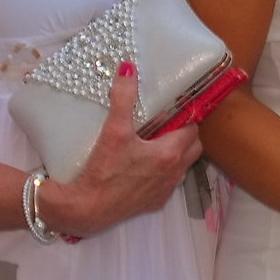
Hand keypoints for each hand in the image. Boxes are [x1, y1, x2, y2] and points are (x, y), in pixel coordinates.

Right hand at [40, 63, 201, 237]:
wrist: (86, 210)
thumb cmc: (103, 171)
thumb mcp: (114, 130)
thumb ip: (123, 98)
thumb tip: (128, 68)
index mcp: (170, 154)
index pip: (192, 129)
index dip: (185, 117)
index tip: (174, 109)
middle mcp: (174, 174)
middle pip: (192, 148)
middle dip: (184, 135)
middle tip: (165, 124)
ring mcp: (165, 191)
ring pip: (182, 167)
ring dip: (175, 154)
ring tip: (154, 142)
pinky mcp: (153, 204)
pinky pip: (167, 183)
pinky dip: (161, 172)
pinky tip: (142, 166)